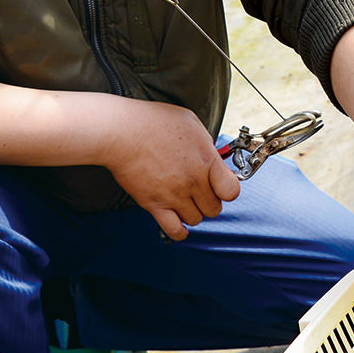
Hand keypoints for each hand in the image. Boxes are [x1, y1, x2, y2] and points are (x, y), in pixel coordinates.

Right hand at [99, 99, 240, 239]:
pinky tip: (177, 221)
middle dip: (209, 201)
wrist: (122, 131)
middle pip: (214, 208)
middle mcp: (194, 180)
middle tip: (199, 193)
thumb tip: (211, 155)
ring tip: (184, 201)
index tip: (220, 185)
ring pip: (196, 219)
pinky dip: (179, 231)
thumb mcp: (190, 122)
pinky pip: (174, 230)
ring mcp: (174, 195)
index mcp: (206, 159)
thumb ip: (205, 143)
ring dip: (192, 212)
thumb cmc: (153, 122)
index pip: (231, 190)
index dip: (227, 189)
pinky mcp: (154, 204)